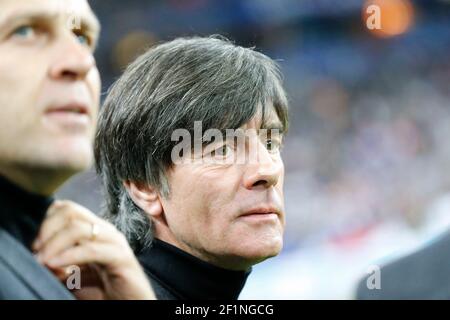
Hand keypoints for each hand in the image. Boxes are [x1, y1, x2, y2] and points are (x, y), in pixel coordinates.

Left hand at [32, 200, 155, 299]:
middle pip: (70, 211)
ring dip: (54, 245)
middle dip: (47, 230)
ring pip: (78, 228)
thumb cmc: (103, 292)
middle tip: (38, 254)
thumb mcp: (73, 276)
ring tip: (44, 262)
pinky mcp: (122, 257)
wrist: (130, 305)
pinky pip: (92, 250)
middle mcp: (105, 230)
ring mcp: (114, 241)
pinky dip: (69, 256)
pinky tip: (57, 266)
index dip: (46, 223)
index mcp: (94, 230)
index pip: (67, 208)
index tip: (36, 247)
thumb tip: (37, 258)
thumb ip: (57, 264)